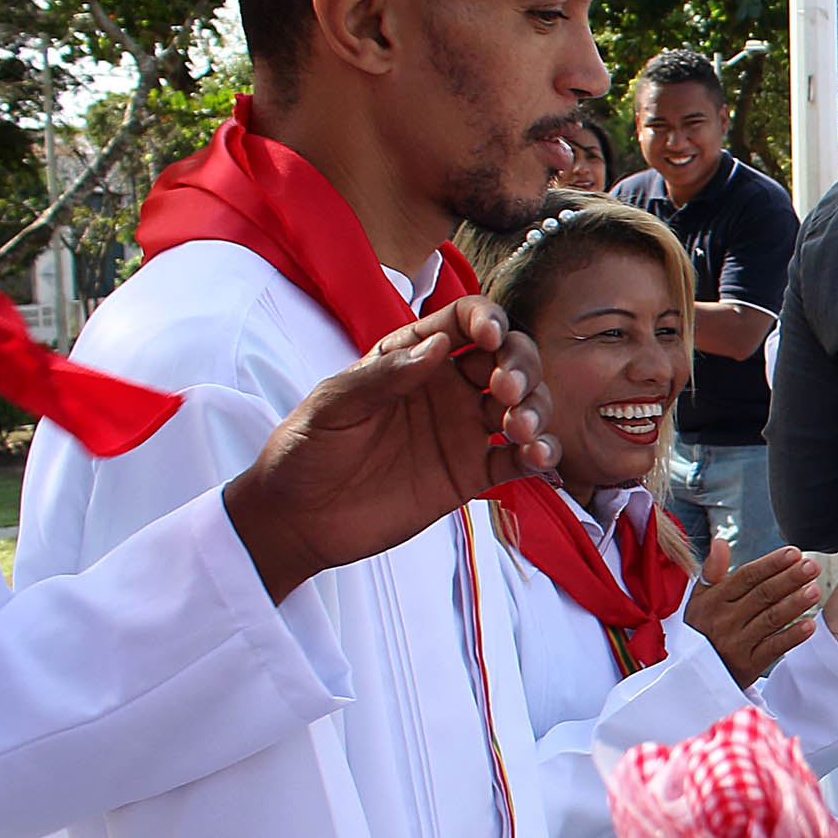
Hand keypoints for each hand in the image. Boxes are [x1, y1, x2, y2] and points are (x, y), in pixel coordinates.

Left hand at [222, 298, 555, 601]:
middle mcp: (447, 389)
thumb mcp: (333, 403)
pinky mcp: (471, 474)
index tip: (490, 337)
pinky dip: (539, 455)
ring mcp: (463, 431)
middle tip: (506, 390)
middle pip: (508, 358)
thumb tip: (439, 345)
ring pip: (524, 404)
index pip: (464, 322)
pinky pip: (518, 459)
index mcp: (413, 359)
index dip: (487, 319)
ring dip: (536, 408)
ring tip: (518, 429)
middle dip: (521, 365)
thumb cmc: (306, 450)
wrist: (298, 518)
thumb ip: (385, 375)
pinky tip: (538, 457)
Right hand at [682, 540, 819, 688]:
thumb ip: (712, 570)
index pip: (746, 577)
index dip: (771, 564)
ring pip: (770, 619)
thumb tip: (720, 541)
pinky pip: (773, 648)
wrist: (689, 675)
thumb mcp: (698, 599)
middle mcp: (725, 620)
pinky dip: (792, 637)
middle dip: (789, 578)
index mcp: (714, 600)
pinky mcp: (748, 665)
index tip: (794, 552)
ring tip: (815, 590)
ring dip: (795, 604)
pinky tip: (810, 625)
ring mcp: (737, 643)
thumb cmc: (700, 629)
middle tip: (812, 566)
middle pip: (762, 595)